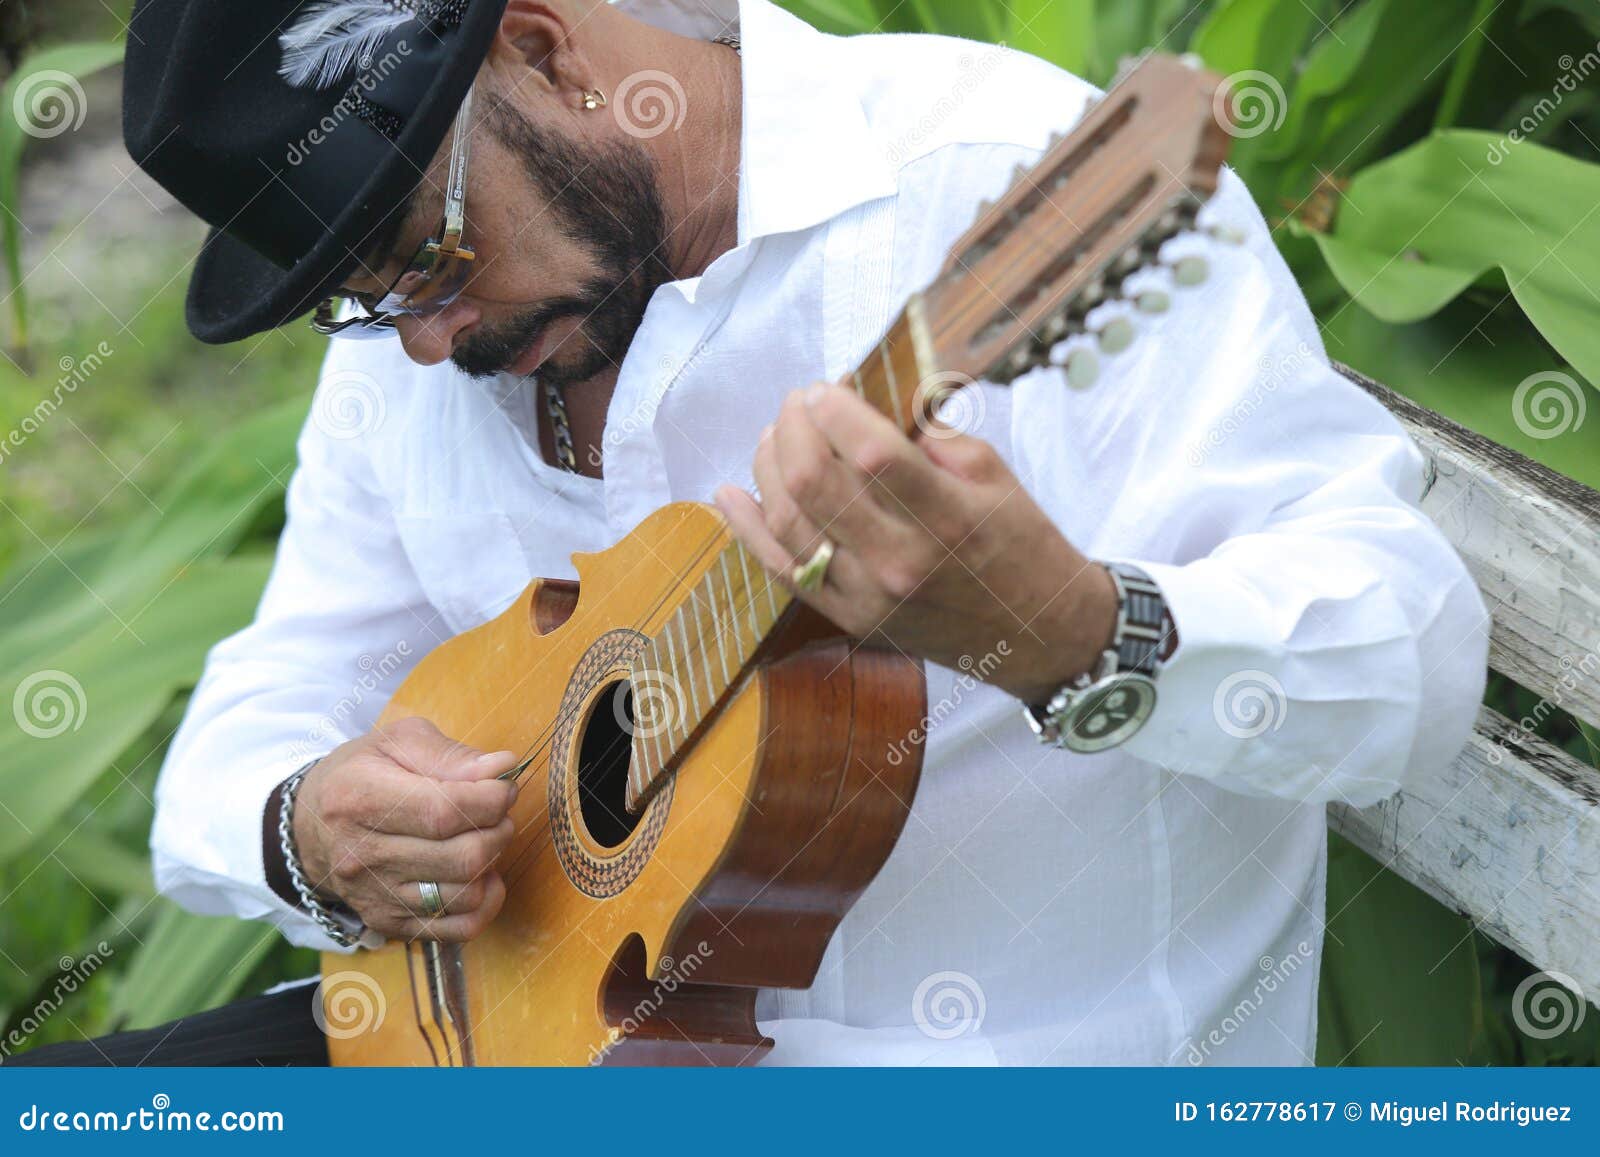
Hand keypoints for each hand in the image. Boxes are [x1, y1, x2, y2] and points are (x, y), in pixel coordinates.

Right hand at [291, 717, 519, 941]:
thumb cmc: (362, 774)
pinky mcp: (389, 924)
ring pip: (466, 895)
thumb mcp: (397, 742)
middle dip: (498, 829)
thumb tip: (503, 768)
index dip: (491, 800)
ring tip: (481, 838)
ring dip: (493, 863)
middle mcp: (362, 855)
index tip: (503, 787)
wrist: (310, 826)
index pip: (444, 812)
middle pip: (463, 857)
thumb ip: (451, 754)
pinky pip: (460, 929)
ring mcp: (375, 896)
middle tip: (496, 812)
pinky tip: (480, 875)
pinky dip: (486, 902)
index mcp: (359, 799)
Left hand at [714, 382, 1117, 703]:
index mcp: (947, 517)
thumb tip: (869, 399)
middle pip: (815, 485)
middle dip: (793, 430)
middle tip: (795, 405)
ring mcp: (869, 596)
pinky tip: (730, 495)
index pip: (871, 454)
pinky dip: (749, 531)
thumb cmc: (1021, 544)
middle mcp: (901, 561)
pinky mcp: (850, 619)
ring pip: (790, 524)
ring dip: (768, 469)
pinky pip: (784, 571)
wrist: (1037, 635)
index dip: (834, 411)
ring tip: (772, 438)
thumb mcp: (995, 474)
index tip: (823, 388)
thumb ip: (931, 435)